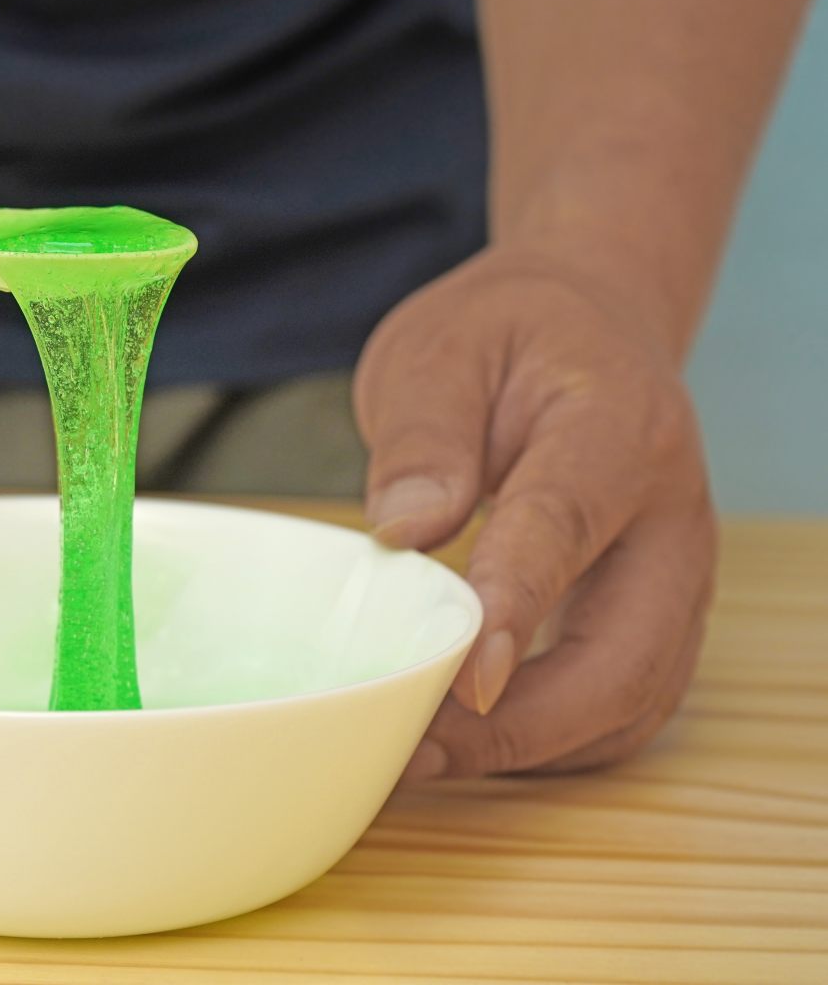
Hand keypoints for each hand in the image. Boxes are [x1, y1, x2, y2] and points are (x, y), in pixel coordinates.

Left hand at [354, 247, 716, 778]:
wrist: (585, 325)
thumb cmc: (507, 336)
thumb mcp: (441, 350)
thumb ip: (424, 437)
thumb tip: (408, 530)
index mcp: (615, 429)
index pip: (566, 526)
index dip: (516, 607)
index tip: (463, 677)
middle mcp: (670, 516)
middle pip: (627, 654)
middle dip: (525, 721)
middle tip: (415, 749)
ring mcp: (675, 576)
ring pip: (633, 700)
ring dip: (535, 747)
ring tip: (424, 758)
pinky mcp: (656, 615)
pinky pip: (622, 706)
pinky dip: (552, 743)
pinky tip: (471, 744)